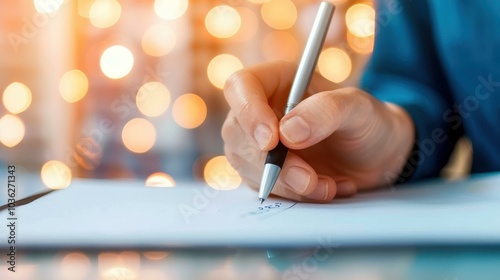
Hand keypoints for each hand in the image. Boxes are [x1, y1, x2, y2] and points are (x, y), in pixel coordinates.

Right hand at [222, 61, 414, 201]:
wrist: (379, 156)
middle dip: (273, 162)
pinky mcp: (266, 173)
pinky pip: (267, 188)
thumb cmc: (367, 121)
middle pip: (238, 133)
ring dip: (288, 184)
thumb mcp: (357, 108)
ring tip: (329, 185)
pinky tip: (328, 188)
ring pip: (249, 166)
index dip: (248, 112)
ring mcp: (258, 144)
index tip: (272, 141)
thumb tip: (286, 132)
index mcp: (276, 82)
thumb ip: (326, 111)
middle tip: (309, 177)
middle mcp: (261, 111)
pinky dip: (297, 195)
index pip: (241, 87)